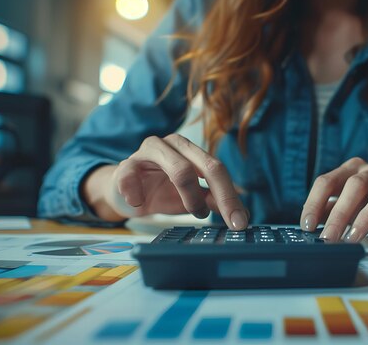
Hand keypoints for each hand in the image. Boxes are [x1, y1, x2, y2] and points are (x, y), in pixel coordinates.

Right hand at [88, 134, 248, 229]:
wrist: (125, 192)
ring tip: (192, 212)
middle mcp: (175, 145)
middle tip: (229, 222)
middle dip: (221, 196)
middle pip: (206, 166)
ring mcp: (150, 152)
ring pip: (180, 169)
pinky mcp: (127, 164)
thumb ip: (213, 200)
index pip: (218, 170)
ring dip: (190, 197)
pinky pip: (132, 175)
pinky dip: (138, 193)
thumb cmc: (162, 191)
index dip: (231, 196)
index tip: (241, 222)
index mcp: (192, 151)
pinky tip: (139, 203)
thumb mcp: (192, 197)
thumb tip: (241, 215)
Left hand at [300, 157, 367, 241]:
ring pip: (358, 186)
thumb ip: (330, 214)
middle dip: (328, 212)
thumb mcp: (348, 212)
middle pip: (338, 183)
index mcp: (345, 172)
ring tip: (340, 238)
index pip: (323, 183)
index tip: (306, 225)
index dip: (312, 203)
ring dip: (347, 214)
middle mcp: (361, 168)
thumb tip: (309, 227)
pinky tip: (359, 232)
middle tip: (324, 237)